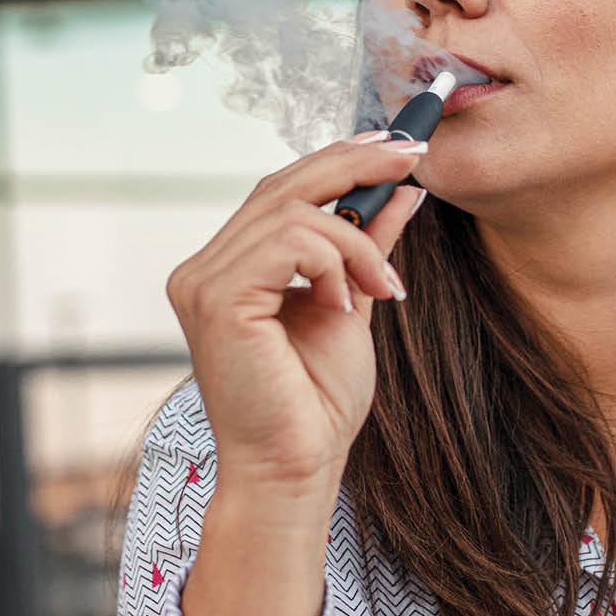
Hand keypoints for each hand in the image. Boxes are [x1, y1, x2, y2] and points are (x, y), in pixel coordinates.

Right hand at [166, 131, 429, 506]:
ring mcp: (202, 282)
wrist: (297, 467)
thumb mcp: (352, 303)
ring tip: (381, 287)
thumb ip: (366, 244)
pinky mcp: (217, 299)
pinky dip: (334, 261)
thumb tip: (402, 189)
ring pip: (293, 211)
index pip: (279, 190)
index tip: (395, 147)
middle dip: (355, 164)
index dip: (337, 159)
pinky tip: (347, 303)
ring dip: (355, 242)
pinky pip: (290, 242)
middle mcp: (203, 269)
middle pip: (281, 184)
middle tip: (413, 158)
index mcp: (227, 268)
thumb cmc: (316, 402)